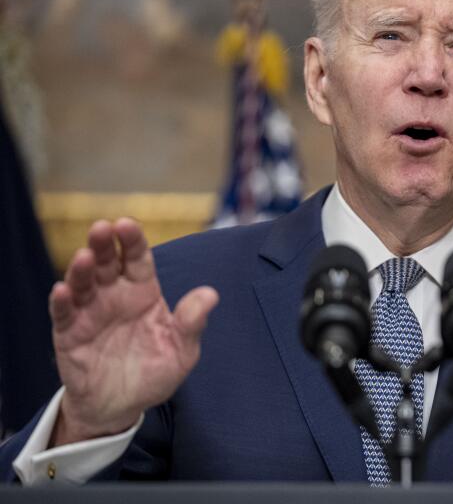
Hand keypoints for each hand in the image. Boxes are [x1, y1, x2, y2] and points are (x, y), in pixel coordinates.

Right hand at [49, 218, 217, 445]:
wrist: (123, 406)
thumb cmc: (155, 372)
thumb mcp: (182, 351)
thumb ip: (192, 323)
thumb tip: (211, 294)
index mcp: (143, 292)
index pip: (138, 259)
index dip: (132, 241)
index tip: (127, 224)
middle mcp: (114, 296)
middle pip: (107, 263)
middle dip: (103, 244)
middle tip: (102, 228)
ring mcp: (89, 313)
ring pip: (82, 283)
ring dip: (81, 269)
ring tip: (83, 258)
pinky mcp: (69, 334)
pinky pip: (62, 314)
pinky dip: (62, 302)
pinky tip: (63, 291)